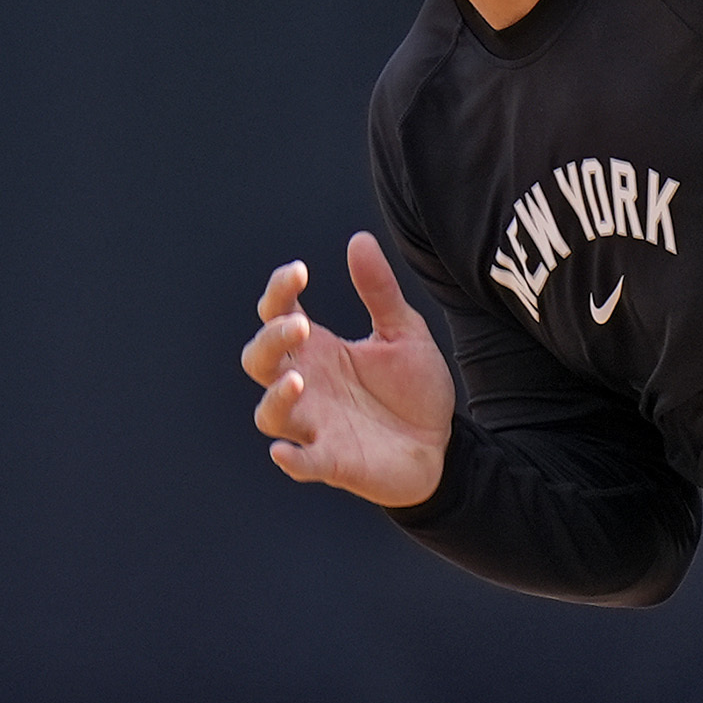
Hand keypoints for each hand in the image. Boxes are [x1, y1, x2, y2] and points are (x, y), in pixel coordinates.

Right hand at [243, 233, 453, 508]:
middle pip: (259, 360)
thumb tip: (359, 239)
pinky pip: (301, 463)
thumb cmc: (414, 390)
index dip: (279, 291)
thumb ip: (380, 292)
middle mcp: (307, 385)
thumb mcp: (403, 333)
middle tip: (301, 326)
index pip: (277, 314)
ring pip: (269, 414)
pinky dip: (291, 459)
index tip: (301, 271)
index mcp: (318, 350)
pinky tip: (285, 452)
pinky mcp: (332, 462)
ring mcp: (316, 424)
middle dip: (271, 341)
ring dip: (277, 397)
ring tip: (299, 380)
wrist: (444, 446)